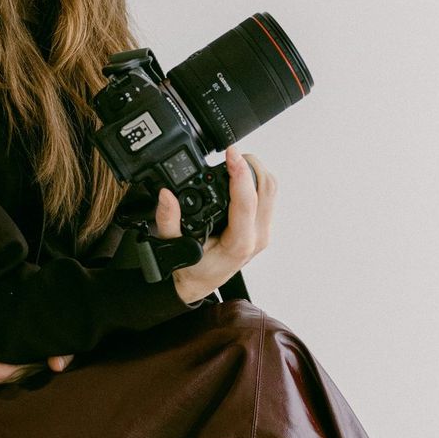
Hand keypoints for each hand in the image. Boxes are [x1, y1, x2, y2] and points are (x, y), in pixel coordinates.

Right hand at [156, 145, 276, 305]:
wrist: (200, 283)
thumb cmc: (192, 269)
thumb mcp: (173, 247)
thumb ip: (167, 221)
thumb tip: (166, 195)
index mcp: (239, 244)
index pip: (247, 202)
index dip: (240, 174)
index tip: (231, 154)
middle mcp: (257, 237)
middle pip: (267, 189)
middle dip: (250, 165)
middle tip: (230, 154)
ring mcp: (263, 231)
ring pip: (271, 189)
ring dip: (255, 170)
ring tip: (233, 161)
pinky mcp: (262, 225)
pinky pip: (268, 195)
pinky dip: (256, 179)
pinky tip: (239, 175)